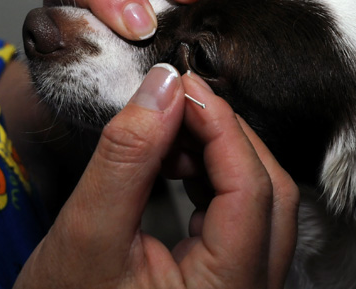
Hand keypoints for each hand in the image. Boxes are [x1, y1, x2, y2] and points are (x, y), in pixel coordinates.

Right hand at [14, 64, 298, 288]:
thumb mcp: (85, 234)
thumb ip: (127, 158)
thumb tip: (164, 86)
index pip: (251, 190)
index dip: (221, 128)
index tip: (185, 86)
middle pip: (269, 192)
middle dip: (226, 138)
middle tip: (178, 104)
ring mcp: (248, 284)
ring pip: (262, 200)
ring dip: (222, 156)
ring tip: (168, 138)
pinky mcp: (235, 275)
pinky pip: (246, 214)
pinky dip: (217, 179)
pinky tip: (180, 164)